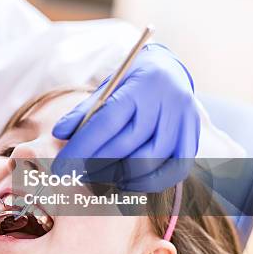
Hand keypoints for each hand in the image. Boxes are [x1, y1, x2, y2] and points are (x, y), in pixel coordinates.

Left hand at [52, 44, 199, 191]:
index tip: (60, 167)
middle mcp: (166, 103)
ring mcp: (184, 121)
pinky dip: (148, 183)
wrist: (169, 70)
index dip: (81, 149)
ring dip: (118, 176)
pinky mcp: (193, 137)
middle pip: (126, 145)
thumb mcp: (107, 87)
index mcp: (140, 87)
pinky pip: (174, 171)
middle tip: (75, 175)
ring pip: (150, 161)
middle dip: (94, 165)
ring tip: (97, 178)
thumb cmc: (131, 82)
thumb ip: (84, 111)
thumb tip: (59, 134)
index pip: (106, 123)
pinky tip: (126, 183)